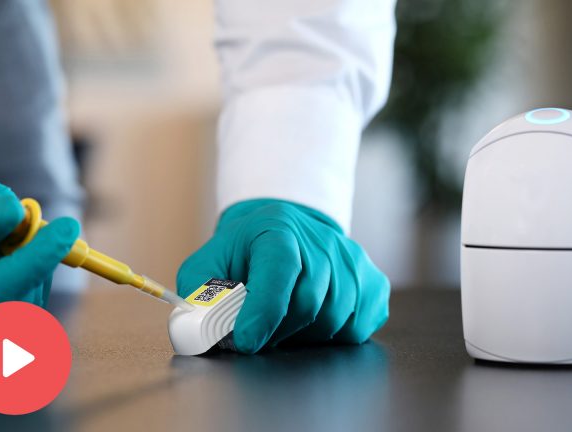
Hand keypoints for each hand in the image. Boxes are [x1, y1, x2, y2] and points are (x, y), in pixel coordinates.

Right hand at [0, 183, 78, 354]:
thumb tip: (13, 211)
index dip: (35, 259)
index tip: (66, 228)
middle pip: (15, 310)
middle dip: (34, 262)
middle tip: (29, 219)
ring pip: (22, 313)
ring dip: (31, 266)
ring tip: (8, 225)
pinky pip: (16, 313)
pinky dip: (23, 278)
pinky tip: (7, 247)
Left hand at [178, 199, 389, 353]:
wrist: (288, 229)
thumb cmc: (246, 251)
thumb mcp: (210, 261)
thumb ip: (198, 291)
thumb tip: (198, 330)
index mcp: (278, 229)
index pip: (279, 271)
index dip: (263, 312)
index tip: (246, 341)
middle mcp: (323, 241)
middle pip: (308, 303)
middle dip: (278, 331)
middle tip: (258, 334)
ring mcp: (353, 261)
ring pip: (335, 319)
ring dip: (304, 335)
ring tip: (285, 324)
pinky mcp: (373, 282)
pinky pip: (359, 326)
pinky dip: (334, 335)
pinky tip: (314, 322)